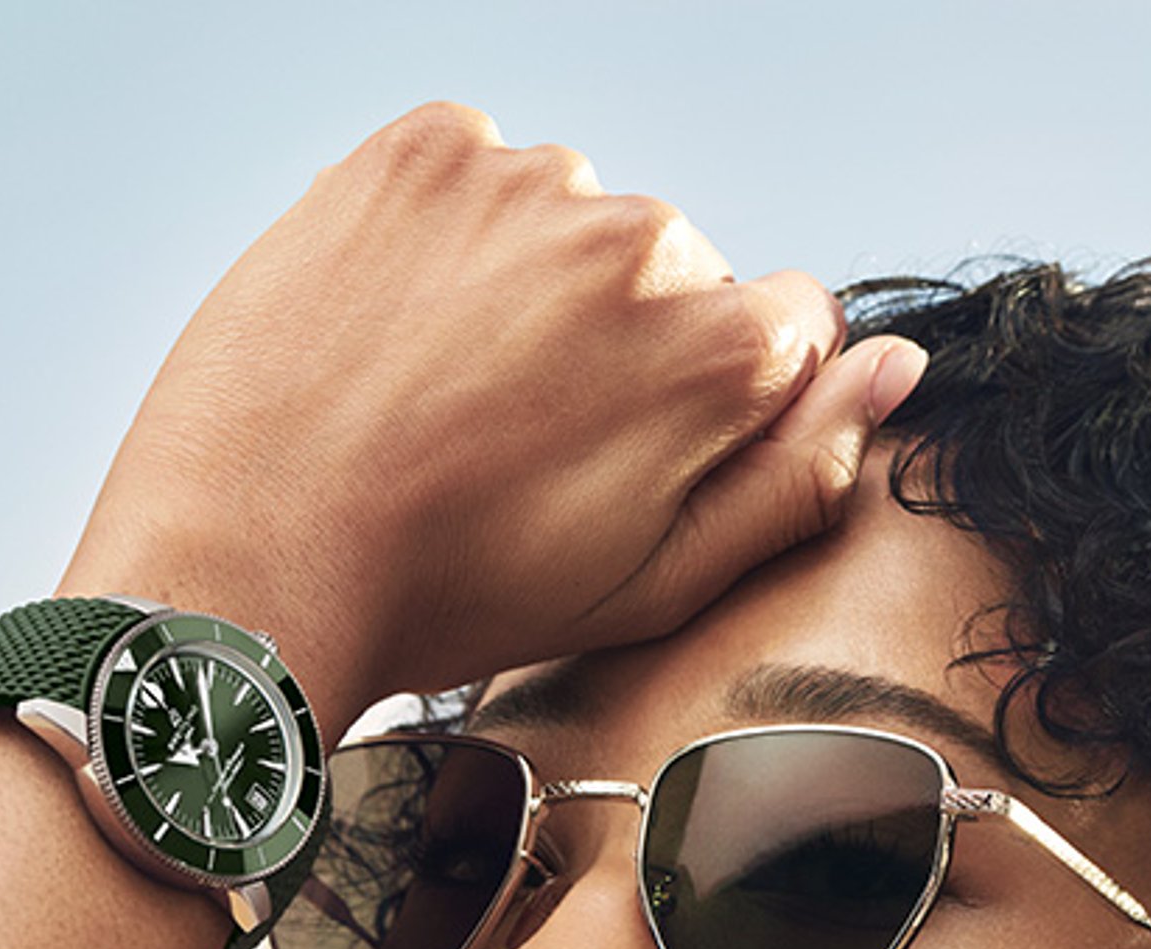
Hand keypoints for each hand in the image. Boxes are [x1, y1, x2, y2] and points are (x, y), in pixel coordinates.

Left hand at [58, 102, 921, 728]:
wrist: (251, 556)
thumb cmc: (461, 597)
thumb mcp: (662, 581)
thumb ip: (802, 474)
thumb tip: (899, 366)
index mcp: (721, 351)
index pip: (793, 327)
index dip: (721, 402)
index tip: (636, 453)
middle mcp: (642, 241)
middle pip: (681, 272)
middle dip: (629, 339)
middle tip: (524, 441)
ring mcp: (525, 183)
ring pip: (579, 218)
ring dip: (540, 281)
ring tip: (451, 386)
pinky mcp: (421, 150)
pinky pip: (480, 169)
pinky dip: (455, 230)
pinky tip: (404, 324)